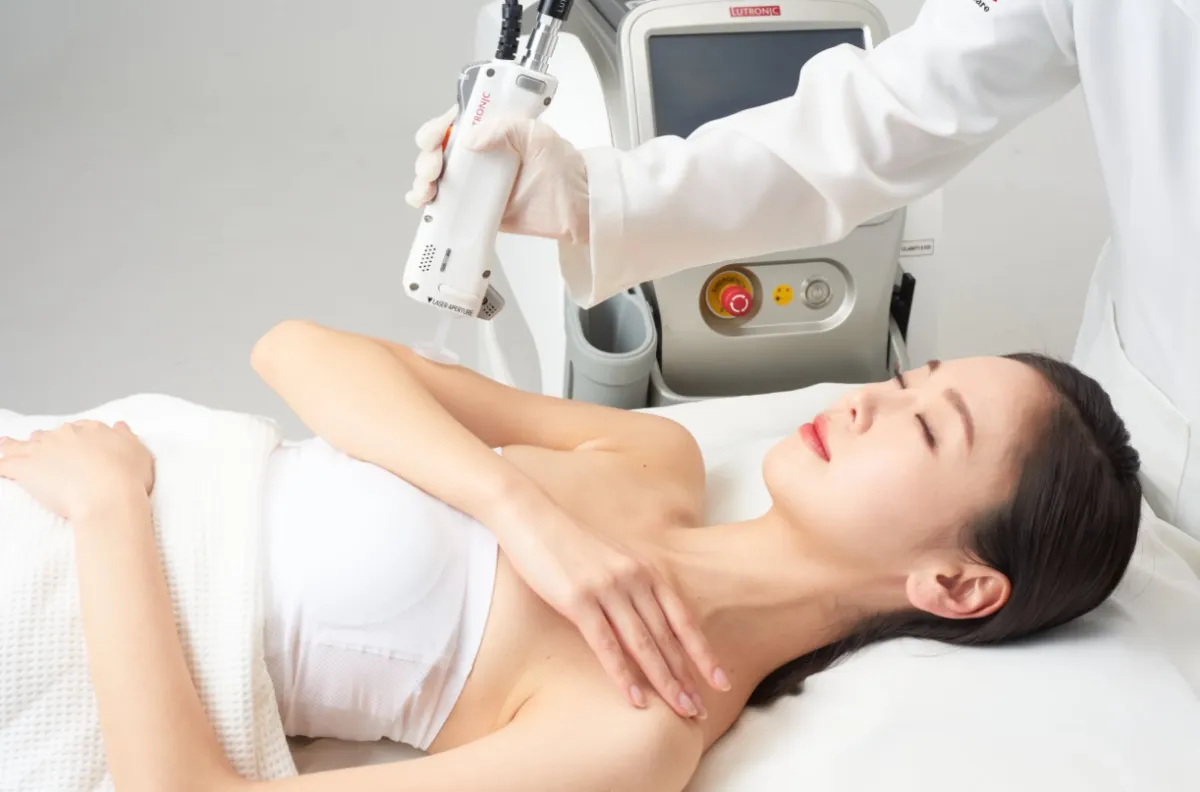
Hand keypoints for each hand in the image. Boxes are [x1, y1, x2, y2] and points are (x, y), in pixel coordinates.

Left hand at [0, 420, 153, 521]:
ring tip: (7, 450)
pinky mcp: (26, 469)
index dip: (75, 439)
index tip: (75, 448)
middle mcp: (66, 435)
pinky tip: (0, 469)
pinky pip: (4, 464)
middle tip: (45, 456)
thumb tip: (119, 426)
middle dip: (45, 444)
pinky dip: (1, 466)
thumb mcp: (139, 453)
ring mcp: (44, 450)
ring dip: (14, 449)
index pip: (78, 429)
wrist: (109, 499)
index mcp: (93, 430)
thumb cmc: (128, 479)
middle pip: (48, 436)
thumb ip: (126, 437)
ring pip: (21, 446)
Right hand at [404, 105, 590, 245]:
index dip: (437, 129)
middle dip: (428, 158)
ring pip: (437, 178)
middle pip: (438, 151)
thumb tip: (469, 139)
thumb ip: (506, 129)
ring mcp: (476, 183)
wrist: (578, 208)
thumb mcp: (538, 136)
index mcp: (492, 131)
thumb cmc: (564, 168)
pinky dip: (430, 205)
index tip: (435, 140)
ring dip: (423, 181)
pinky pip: (447, 206)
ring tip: (428, 189)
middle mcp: (479, 155)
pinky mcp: (476, 209)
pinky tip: (426, 204)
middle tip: (434, 169)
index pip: (454, 123)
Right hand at [491, 491, 728, 718]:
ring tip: (681, 710)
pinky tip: (636, 699)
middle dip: (688, 677)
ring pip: (644, 644)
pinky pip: (607, 644)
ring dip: (665, 681)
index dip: (703, 653)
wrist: (531, 517)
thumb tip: (648, 621)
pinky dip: (624, 675)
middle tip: (701, 711)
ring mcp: (608, 589)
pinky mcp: (579, 599)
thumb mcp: (612, 560)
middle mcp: (634, 579)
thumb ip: (633, 586)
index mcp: (646, 570)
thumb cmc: (569, 542)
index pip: (683, 619)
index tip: (721, 682)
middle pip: (668, 637)